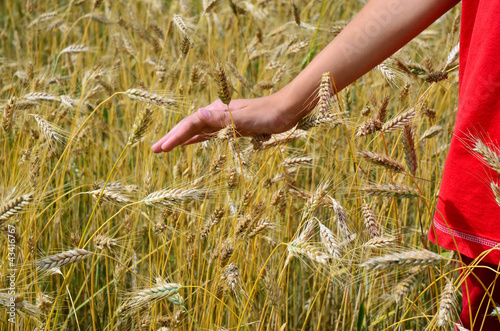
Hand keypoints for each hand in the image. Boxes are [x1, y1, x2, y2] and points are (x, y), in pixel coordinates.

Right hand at [151, 92, 300, 152]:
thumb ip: (222, 118)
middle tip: (154, 149)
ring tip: (165, 147)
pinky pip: (209, 133)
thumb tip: (199, 113)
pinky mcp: (232, 127)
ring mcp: (224, 120)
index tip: (161, 148)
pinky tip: (190, 142)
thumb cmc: (268, 114)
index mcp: (218, 111)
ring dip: (181, 139)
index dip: (175, 136)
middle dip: (172, 137)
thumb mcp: (245, 118)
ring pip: (197, 130)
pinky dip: (197, 138)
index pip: (191, 124)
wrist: (287, 110)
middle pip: (189, 126)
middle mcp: (218, 114)